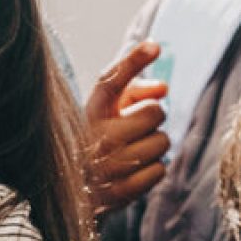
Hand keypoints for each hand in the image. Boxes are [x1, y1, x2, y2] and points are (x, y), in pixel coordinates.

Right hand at [85, 41, 170, 214]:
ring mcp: (106, 165)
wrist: (77, 189)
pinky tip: (134, 171)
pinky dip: (152, 171)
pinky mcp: (118, 192)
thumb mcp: (111, 108)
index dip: (134, 61)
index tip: (155, 47)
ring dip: (155, 146)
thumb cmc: (101, 138)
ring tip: (134, 150)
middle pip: (155, 112)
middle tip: (137, 127)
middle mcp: (95, 135)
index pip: (111, 80)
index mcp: (92, 110)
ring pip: (162, 142)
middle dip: (154, 118)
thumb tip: (163, 88)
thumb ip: (136, 89)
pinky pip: (159, 171)